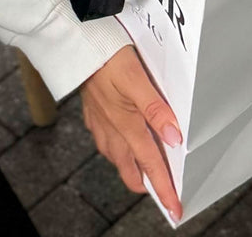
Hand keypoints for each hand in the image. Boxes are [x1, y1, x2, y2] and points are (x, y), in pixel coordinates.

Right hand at [81, 46, 182, 220]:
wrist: (77, 43)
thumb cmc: (108, 57)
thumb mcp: (137, 80)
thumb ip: (156, 110)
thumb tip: (174, 139)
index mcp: (125, 126)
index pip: (149, 166)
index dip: (164, 189)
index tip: (175, 209)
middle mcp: (111, 132)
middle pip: (130, 171)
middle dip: (147, 182)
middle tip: (165, 185)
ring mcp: (100, 124)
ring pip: (118, 157)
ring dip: (134, 164)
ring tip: (152, 161)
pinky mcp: (93, 114)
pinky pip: (108, 141)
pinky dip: (122, 146)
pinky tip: (128, 135)